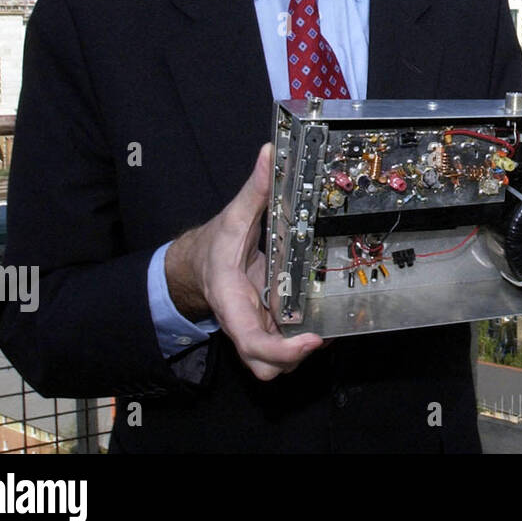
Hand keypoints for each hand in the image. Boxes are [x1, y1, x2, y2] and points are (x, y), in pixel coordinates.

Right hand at [165, 143, 322, 379]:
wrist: (196, 262)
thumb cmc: (215, 245)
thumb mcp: (234, 216)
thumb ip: (255, 189)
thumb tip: (270, 154)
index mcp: (231, 300)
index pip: (251, 340)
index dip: (282, 350)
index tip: (311, 341)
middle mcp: (243, 322)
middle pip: (265, 366)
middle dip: (293, 359)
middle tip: (322, 334)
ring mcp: (254, 329)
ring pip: (273, 364)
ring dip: (298, 354)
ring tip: (326, 327)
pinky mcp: (264, 327)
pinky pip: (281, 347)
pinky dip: (300, 342)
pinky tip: (321, 319)